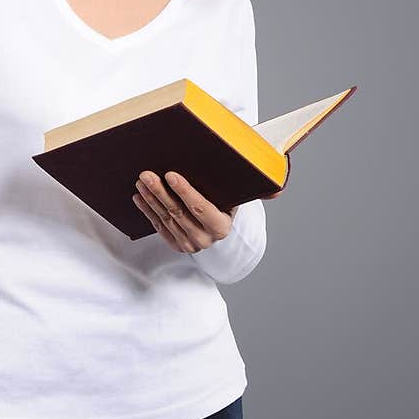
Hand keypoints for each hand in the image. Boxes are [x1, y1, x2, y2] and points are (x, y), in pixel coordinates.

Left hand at [133, 171, 282, 252]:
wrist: (220, 233)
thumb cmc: (229, 207)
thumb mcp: (242, 200)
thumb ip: (259, 192)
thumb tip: (279, 190)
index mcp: (221, 227)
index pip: (200, 207)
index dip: (185, 191)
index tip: (171, 174)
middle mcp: (204, 239)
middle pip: (178, 213)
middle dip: (160, 192)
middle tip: (147, 174)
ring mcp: (188, 244)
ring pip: (166, 218)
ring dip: (151, 199)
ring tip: (141, 181)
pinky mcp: (176, 245)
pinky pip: (158, 226)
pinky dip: (147, 211)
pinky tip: (139, 197)